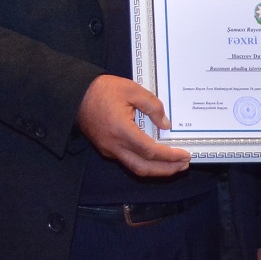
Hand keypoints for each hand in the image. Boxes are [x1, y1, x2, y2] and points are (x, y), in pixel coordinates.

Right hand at [75, 75, 190, 177]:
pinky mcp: (107, 149)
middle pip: (144, 167)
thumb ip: (152, 106)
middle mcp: (114, 146)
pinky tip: (156, 157)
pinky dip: (145, 163)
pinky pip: (128, 161)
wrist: (76, 95)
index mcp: (121, 130)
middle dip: (166, 169)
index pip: (150, 151)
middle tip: (184, 165)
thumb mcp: (132, 90)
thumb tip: (165, 125)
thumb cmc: (103, 90)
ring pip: (135, 168)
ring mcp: (109, 150)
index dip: (169, 156)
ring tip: (174, 165)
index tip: (185, 155)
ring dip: (156, 169)